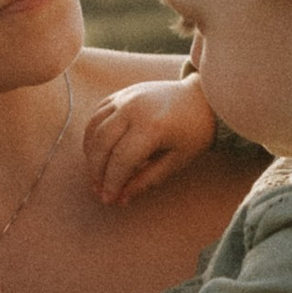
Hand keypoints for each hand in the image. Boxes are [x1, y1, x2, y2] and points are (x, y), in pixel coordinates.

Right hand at [83, 73, 218, 204]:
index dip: (112, 183)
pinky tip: (97, 151)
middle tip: (99, 190)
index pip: (121, 160)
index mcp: (152, 126)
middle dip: (97, 171)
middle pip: (102, 144)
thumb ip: (147, 179)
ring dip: (90, 154)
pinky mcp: (121, 93)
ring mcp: (125, 97)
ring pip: (94, 128)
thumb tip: (122, 198)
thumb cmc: (193, 132)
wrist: (201, 98)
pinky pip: (97, 114)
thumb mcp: (176, 161)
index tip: (109, 199)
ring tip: (96, 174)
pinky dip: (92, 134)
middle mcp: (134, 108)